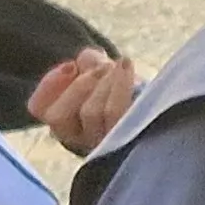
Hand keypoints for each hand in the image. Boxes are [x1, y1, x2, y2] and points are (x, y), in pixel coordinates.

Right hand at [27, 50, 141, 156]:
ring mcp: (102, 145)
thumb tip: (84, 60)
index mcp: (66, 122)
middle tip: (102, 67)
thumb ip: (88, 62)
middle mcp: (80, 139)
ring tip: (121, 66)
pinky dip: (119, 84)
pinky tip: (126, 66)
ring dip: (103, 82)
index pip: (38, 108)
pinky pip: (115, 114)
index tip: (72, 66)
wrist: (165, 106)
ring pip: (89, 112)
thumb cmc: (130, 88)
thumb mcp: (104, 70)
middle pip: (58, 116)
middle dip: (79, 84)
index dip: (50, 84)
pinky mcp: (126, 142)